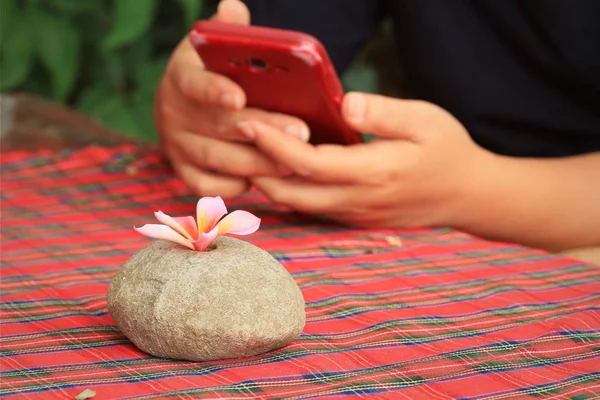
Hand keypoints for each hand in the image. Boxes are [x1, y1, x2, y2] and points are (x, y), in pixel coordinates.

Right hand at [154, 0, 309, 197]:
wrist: (180, 104)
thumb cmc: (210, 73)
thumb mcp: (213, 49)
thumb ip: (228, 32)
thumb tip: (234, 8)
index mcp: (182, 77)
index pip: (195, 83)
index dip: (215, 90)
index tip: (238, 97)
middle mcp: (174, 113)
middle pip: (219, 126)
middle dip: (262, 130)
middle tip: (300, 132)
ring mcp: (177, 145)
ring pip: (218, 160)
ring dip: (258, 163)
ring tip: (294, 161)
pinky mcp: (183, 171)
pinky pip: (207, 186)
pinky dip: (234, 187)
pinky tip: (263, 181)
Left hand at [239, 92, 495, 228]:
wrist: (469, 197)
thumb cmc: (449, 152)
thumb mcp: (425, 120)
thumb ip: (382, 113)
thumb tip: (344, 105)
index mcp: (373, 173)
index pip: (309, 163)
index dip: (274, 145)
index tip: (248, 124)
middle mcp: (358, 201)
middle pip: (292, 194)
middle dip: (258, 171)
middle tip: (236, 143)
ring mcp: (354, 215)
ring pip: (298, 206)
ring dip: (269, 184)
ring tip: (249, 156)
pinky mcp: (355, 219)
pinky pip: (312, 209)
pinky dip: (289, 193)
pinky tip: (278, 173)